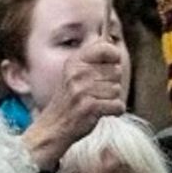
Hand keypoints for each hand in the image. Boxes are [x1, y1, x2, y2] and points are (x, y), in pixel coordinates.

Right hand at [21, 38, 126, 170]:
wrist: (53, 127)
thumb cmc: (70, 100)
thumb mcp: (75, 74)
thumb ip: (92, 59)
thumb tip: (114, 46)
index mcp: (74, 62)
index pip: (105, 48)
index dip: (114, 56)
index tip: (111, 64)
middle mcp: (77, 73)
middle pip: (116, 71)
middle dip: (112, 83)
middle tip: (96, 92)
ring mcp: (82, 90)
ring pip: (117, 89)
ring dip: (111, 99)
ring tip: (96, 103)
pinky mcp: (90, 107)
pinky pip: (118, 105)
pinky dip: (114, 111)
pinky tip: (101, 112)